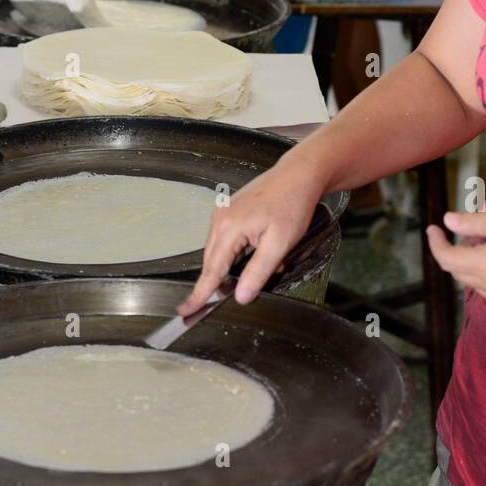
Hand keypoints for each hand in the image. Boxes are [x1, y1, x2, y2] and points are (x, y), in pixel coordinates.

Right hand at [177, 162, 322, 314]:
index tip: (185, 310)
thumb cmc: (292, 203)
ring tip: (267, 260)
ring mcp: (223, 213)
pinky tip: (261, 249)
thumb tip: (241, 296)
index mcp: (228, 228)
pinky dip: (239, 251)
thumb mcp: (279, 244)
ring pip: (220, 251)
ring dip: (235, 264)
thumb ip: (258, 272)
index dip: (200, 294)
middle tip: (228, 297)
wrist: (299, 175)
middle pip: (213, 262)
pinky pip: (227, 239)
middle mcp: (220, 219)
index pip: (211, 270)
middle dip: (221, 281)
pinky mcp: (230, 210)